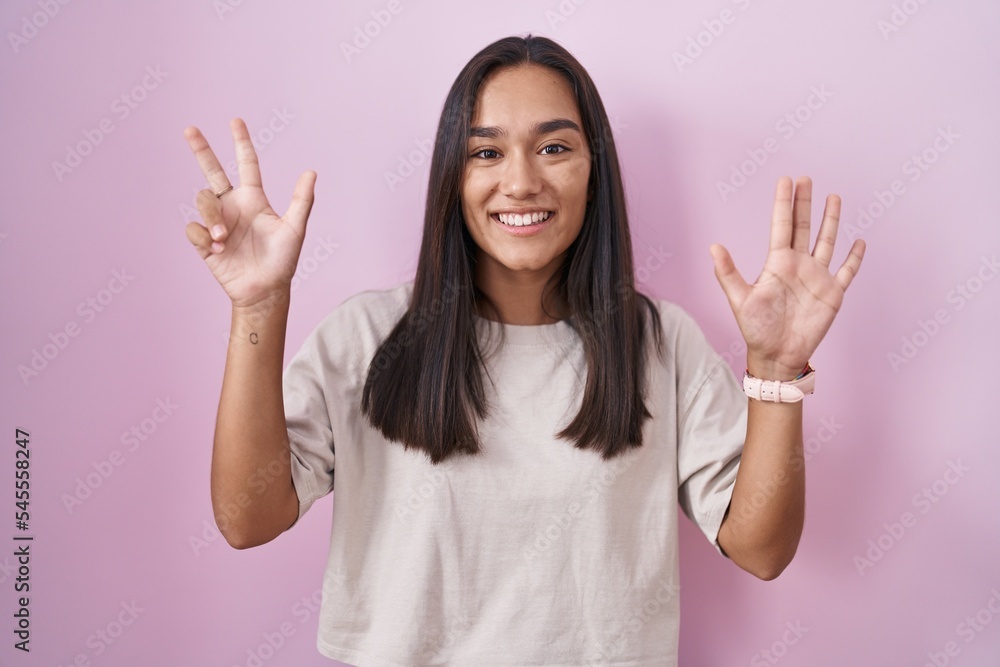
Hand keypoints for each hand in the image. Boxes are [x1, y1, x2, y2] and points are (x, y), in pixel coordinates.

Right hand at [183, 118, 315, 308]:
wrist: (264, 290)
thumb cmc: (282, 261)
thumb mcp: (294, 230)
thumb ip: (301, 201)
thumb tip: (312, 171)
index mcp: (254, 199)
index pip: (246, 165)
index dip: (242, 143)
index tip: (236, 121)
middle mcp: (233, 206)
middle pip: (212, 171)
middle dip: (202, 150)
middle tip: (190, 129)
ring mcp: (217, 222)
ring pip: (202, 201)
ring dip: (211, 218)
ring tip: (223, 238)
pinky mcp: (203, 242)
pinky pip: (192, 228)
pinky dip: (202, 236)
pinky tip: (216, 248)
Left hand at [709, 176, 865, 379]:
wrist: (776, 355)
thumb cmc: (755, 329)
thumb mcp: (739, 299)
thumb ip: (727, 273)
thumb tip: (713, 246)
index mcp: (777, 263)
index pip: (782, 225)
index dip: (784, 203)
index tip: (786, 180)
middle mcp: (798, 265)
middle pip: (804, 226)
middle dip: (805, 203)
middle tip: (806, 178)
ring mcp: (817, 277)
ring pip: (827, 241)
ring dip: (831, 220)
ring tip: (833, 197)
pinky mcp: (832, 293)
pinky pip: (847, 271)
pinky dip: (854, 257)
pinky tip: (859, 241)